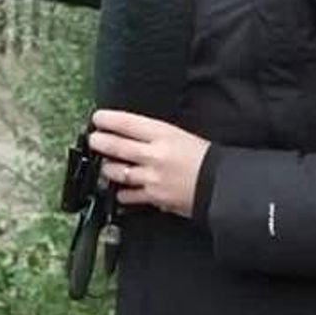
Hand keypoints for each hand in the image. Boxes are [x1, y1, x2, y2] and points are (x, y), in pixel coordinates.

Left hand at [88, 109, 210, 216]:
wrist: (222, 184)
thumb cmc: (205, 158)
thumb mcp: (180, 136)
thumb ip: (155, 135)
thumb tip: (130, 133)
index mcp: (163, 134)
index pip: (128, 123)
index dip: (108, 120)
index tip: (97, 118)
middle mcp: (155, 154)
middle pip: (117, 146)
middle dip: (100, 142)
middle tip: (93, 140)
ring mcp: (152, 177)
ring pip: (118, 172)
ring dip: (108, 168)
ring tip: (105, 165)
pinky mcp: (154, 196)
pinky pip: (129, 195)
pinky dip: (121, 193)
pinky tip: (119, 190)